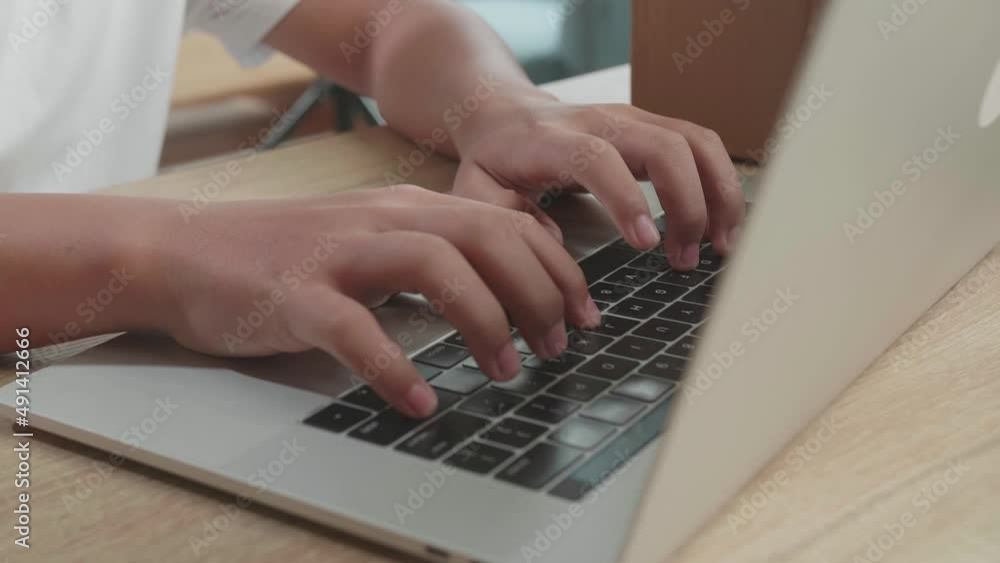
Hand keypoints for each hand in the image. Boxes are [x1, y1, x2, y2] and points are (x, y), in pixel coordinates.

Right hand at [150, 186, 600, 417]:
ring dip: (483, 320)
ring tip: (506, 370)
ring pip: (433, 268)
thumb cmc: (288, 258)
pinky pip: (355, 330)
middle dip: (536, 293)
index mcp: (407, 207)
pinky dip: (394, 368)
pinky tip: (421, 401)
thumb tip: (502, 294)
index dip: (556, 267)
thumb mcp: (372, 242)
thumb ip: (431, 255)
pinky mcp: (294, 295)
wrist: (186, 253)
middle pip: (484, 237)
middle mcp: (381, 219)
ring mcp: (338, 254)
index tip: (583, 312)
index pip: (504, 223)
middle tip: (556, 346)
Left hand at [451, 92, 745, 269]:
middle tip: (684, 260)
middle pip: (663, 146)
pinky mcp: (654, 126)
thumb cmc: (495, 160)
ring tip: (718, 247)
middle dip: (687, 204)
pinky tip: (721, 225)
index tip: (648, 244)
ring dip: (716, 194)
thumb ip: (505, 220)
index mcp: (552, 140)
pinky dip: (721, 183)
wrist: (505, 113)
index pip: (598, 159)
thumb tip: (553, 251)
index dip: (627, 199)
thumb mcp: (478, 191)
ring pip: (694, 141)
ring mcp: (634, 119)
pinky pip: (702, 144)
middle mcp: (601, 121)